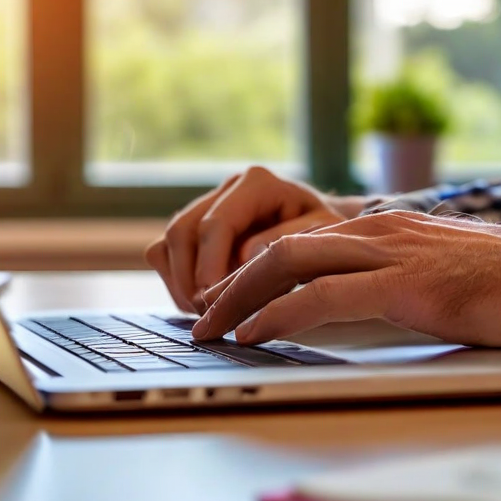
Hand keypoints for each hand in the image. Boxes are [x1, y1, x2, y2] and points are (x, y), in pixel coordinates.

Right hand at [145, 166, 376, 313]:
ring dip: (179, 284)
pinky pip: (165, 254)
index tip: (212, 304)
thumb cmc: (335, 241)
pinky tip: (204, 303)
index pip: (215, 224)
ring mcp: (208, 206)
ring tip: (206, 312)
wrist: (334, 238)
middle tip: (207, 315)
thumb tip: (242, 258)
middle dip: (189, 279)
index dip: (208, 268)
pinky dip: (176, 283)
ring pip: (168, 243)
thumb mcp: (326, 241)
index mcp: (257, 184)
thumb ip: (287, 245)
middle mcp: (227, 190)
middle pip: (182, 232)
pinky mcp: (196, 229)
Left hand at [190, 211, 500, 348]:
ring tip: (210, 329)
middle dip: (229, 284)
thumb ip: (391, 282)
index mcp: (382, 228)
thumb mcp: (434, 276)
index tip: (224, 301)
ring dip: (239, 299)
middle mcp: (376, 230)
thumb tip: (355, 307)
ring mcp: (387, 253)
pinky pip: (322, 297)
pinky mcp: (402, 284)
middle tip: (200, 316)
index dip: (253, 272)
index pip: (298, 244)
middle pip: (278, 250)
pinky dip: (278, 314)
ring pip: (287, 266)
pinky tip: (254, 333)